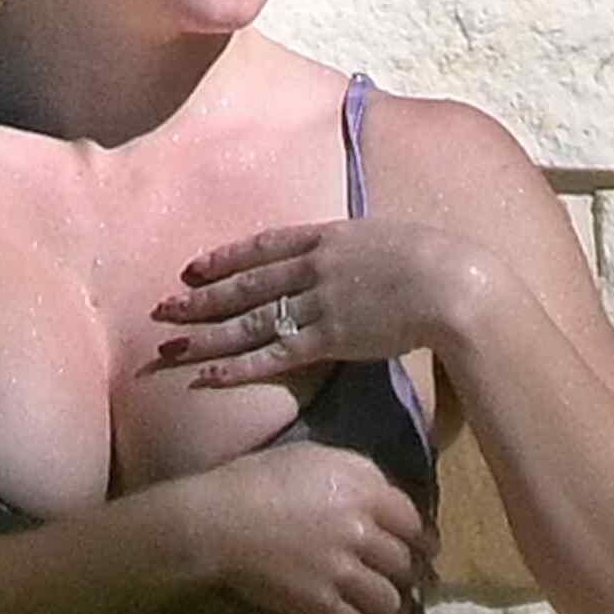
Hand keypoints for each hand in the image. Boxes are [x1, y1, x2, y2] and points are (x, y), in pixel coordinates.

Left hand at [150, 219, 463, 386]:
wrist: (452, 282)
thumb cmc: (437, 260)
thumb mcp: (391, 240)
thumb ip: (361, 250)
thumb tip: (355, 258)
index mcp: (327, 236)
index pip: (262, 246)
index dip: (225, 258)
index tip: (194, 267)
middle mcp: (311, 267)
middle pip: (242, 285)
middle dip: (199, 298)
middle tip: (161, 308)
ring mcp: (316, 303)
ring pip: (246, 321)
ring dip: (204, 334)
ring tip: (168, 343)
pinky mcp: (327, 339)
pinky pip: (270, 356)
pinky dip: (235, 368)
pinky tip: (206, 377)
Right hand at [200, 443, 437, 613]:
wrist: (217, 520)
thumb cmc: (256, 478)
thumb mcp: (312, 455)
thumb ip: (355, 471)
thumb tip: (379, 489)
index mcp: (363, 490)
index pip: (411, 519)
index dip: (422, 537)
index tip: (426, 547)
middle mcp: (361, 531)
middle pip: (404, 561)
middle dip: (412, 574)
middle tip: (414, 582)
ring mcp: (343, 571)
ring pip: (388, 597)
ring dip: (395, 606)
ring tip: (396, 612)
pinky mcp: (321, 603)